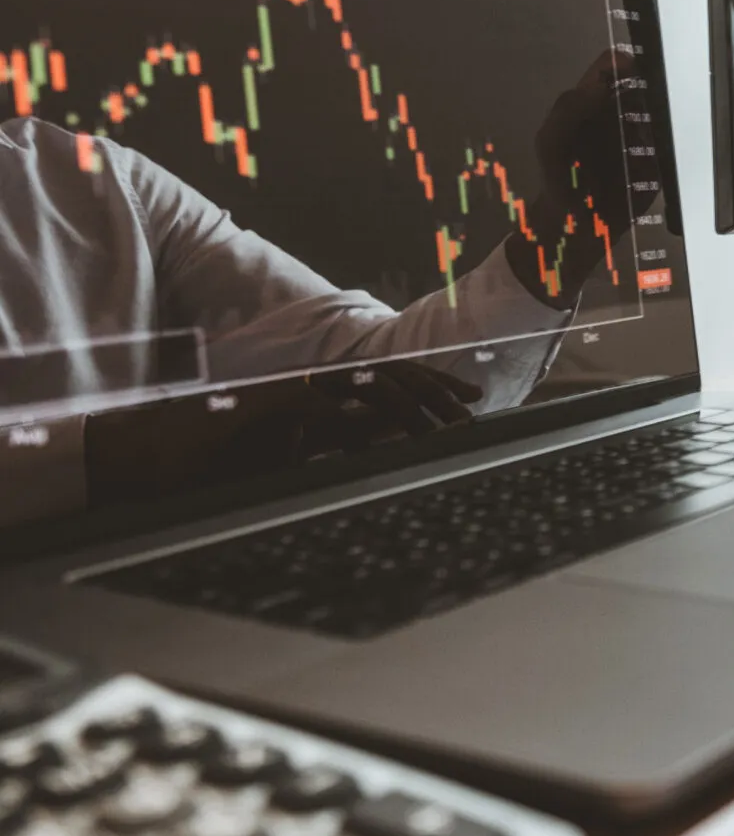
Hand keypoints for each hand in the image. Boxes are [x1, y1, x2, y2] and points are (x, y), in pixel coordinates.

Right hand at [84, 363, 482, 502]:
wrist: (161, 458)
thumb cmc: (222, 460)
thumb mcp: (296, 454)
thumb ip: (340, 442)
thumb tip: (389, 444)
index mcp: (322, 394)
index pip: (388, 380)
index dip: (432, 385)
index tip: (470, 401)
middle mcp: (312, 384)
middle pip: (387, 374)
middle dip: (434, 388)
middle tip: (471, 409)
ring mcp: (291, 391)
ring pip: (362, 384)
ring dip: (405, 403)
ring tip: (439, 425)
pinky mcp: (267, 406)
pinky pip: (316, 404)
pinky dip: (347, 414)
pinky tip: (378, 428)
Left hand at [513, 49, 658, 307]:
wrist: (578, 228)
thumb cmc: (559, 180)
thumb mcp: (550, 143)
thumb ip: (568, 110)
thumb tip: (598, 85)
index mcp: (595, 99)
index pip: (614, 64)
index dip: (627, 63)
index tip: (640, 76)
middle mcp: (624, 111)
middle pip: (648, 82)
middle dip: (656, 89)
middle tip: (657, 105)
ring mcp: (646, 135)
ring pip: (668, 111)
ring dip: (669, 118)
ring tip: (658, 134)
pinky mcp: (663, 160)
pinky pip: (677, 145)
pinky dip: (676, 146)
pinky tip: (667, 155)